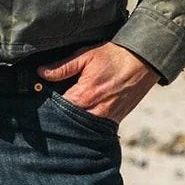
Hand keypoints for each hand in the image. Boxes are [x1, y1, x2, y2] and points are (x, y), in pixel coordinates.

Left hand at [37, 42, 160, 123]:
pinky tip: (80, 117)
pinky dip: (87, 125)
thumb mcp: (86, 55)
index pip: (56, 109)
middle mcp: (95, 111)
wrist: (145, 61)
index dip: (46, 105)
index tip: (38, 100)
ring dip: (72, 123)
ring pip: (81, 128)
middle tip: (49, 110)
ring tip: (64, 114)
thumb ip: (63, 66)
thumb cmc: (115, 56)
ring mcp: (107, 118)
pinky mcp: (115, 120)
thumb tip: (41, 73)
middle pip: (68, 122)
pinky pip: (96, 128)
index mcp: (84, 96)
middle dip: (58, 117)